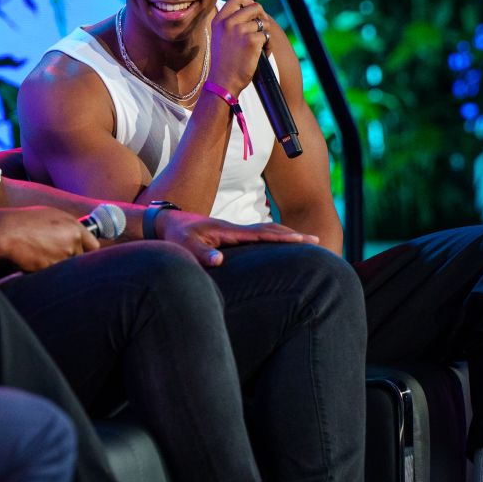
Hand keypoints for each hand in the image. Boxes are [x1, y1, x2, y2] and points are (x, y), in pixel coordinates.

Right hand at [0, 206, 99, 271]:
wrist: (5, 232)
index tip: (80, 256)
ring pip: (66, 268)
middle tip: (52, 255)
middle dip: (69, 260)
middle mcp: (73, 239)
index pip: (93, 246)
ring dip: (56, 266)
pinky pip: (54, 274)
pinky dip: (46, 271)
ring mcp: (63, 254)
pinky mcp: (52, 267)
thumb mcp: (50, 216)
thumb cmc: (23, 222)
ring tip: (40, 255)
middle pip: (80, 259)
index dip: (86, 252)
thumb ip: (67, 227)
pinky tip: (34, 260)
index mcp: (74, 225)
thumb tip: (76, 236)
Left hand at [156, 210, 318, 266]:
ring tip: (305, 240)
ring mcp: (233, 231)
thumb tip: (219, 260)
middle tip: (316, 240)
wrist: (165, 222)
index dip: (282, 236)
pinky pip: (257, 235)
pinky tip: (278, 243)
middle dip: (293, 234)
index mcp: (228, 230)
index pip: (261, 233)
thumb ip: (201, 252)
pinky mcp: (229, 235)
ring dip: (285, 234)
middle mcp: (234, 228)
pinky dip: (272, 236)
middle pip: (269, 229)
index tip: (302, 239)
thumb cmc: (175, 235)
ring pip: (265, 230)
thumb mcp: (185, 245)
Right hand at [207, 0, 282, 93]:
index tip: (253, 11)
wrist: (223, 82)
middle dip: (262, 17)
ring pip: (263, 23)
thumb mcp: (220, 38)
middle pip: (254, 7)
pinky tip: (261, 54)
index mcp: (219, 21)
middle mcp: (228, 22)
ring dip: (265, 34)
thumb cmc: (223, 63)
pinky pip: (267, 37)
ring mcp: (240, 30)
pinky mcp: (252, 40)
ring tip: (259, 47)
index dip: (248, 2)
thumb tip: (252, 11)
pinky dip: (268, 46)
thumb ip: (230, 23)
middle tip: (262, 28)